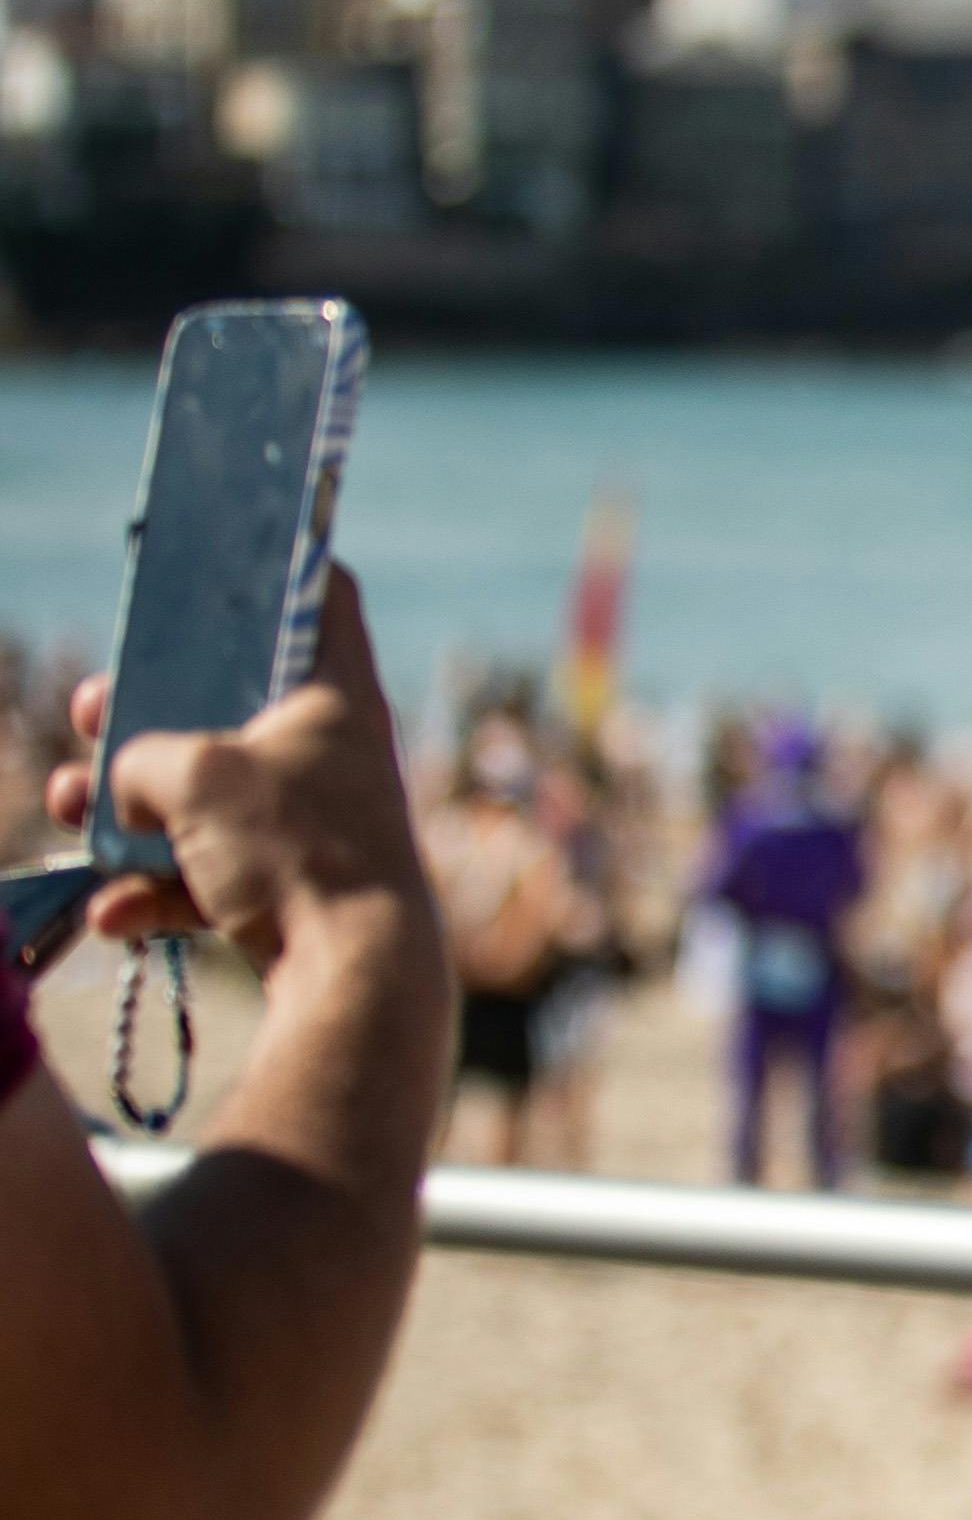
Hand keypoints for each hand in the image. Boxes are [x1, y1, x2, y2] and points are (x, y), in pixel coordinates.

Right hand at [46, 573, 443, 977]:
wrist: (351, 972)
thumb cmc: (293, 846)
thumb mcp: (195, 774)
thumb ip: (142, 757)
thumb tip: (124, 785)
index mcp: (335, 693)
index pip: (321, 596)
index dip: (276, 562)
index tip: (223, 547)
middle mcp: (326, 751)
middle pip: (221, 706)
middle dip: (140, 715)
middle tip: (92, 710)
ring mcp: (303, 824)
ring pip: (194, 797)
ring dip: (121, 808)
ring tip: (71, 807)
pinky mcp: (281, 890)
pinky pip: (198, 877)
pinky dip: (151, 891)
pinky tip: (115, 911)